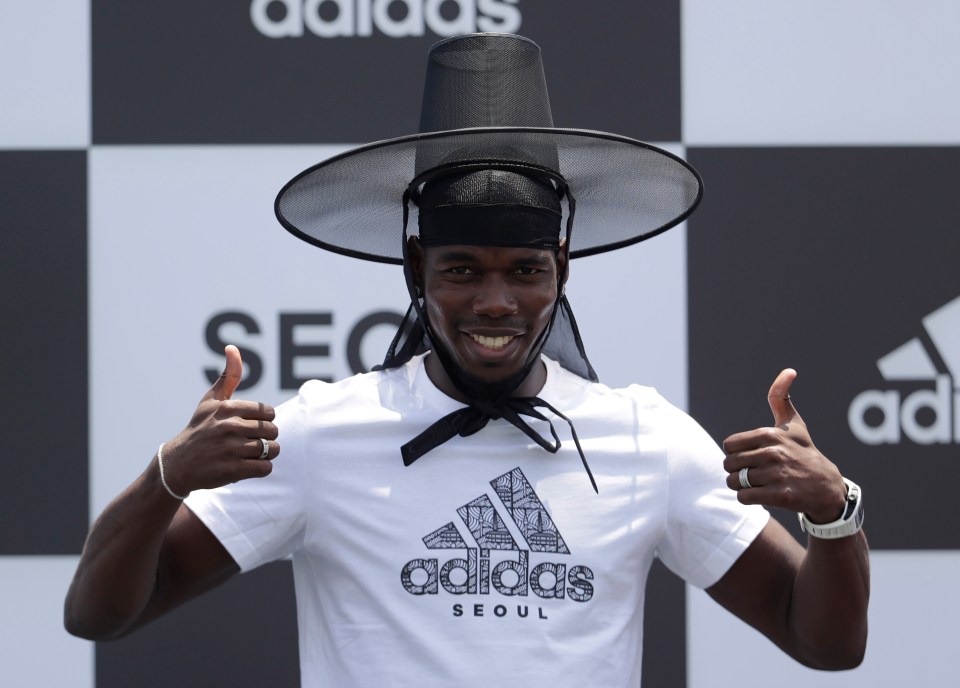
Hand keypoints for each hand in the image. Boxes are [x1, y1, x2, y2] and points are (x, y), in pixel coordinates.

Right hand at [158, 345, 277, 495]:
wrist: (177, 465)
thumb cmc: (199, 429)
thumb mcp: (210, 401)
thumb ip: (228, 376)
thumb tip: (232, 347)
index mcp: (228, 408)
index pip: (268, 412)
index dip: (263, 420)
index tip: (249, 425)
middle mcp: (230, 427)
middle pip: (273, 431)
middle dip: (266, 438)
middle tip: (249, 442)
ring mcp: (231, 449)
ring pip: (272, 449)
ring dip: (265, 454)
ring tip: (248, 454)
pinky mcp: (233, 470)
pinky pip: (266, 468)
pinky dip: (261, 468)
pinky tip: (247, 466)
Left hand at [722, 369, 845, 523]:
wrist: (826, 486)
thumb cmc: (804, 451)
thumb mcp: (793, 424)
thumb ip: (781, 398)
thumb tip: (789, 370)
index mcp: (770, 434)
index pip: (729, 445)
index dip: (735, 452)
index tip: (749, 455)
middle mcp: (773, 452)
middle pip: (729, 464)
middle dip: (735, 470)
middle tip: (750, 472)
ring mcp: (777, 474)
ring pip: (734, 481)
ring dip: (740, 485)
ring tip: (755, 483)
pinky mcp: (780, 496)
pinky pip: (743, 497)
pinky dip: (746, 498)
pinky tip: (759, 494)